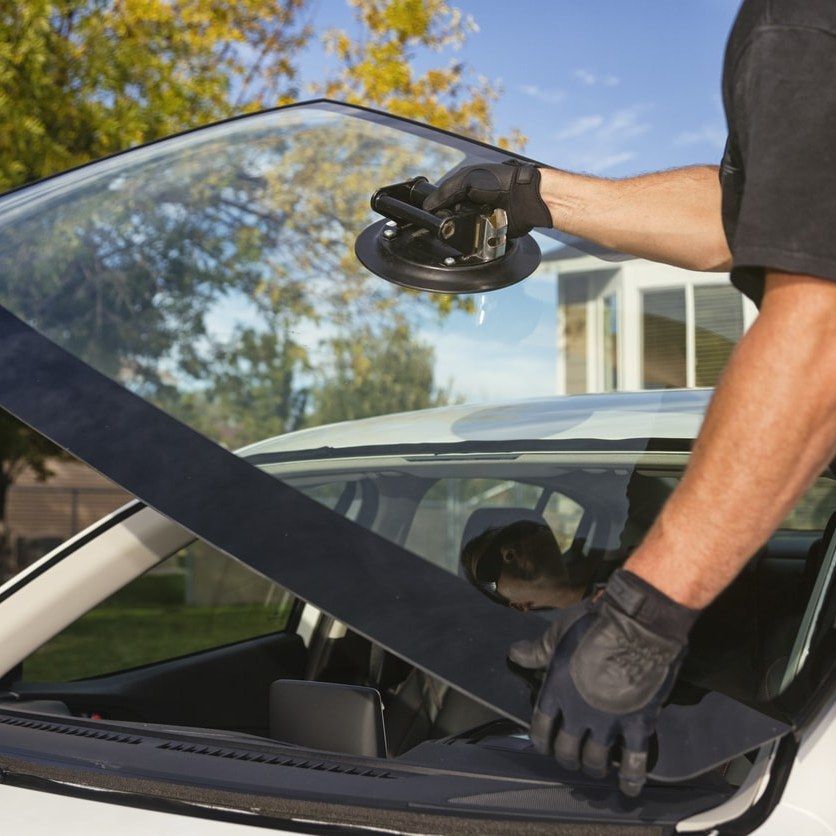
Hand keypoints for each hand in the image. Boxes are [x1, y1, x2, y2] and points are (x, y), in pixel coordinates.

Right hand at [423, 161, 551, 237]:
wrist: (525, 197)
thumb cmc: (500, 182)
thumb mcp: (467, 179)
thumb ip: (446, 191)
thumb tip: (428, 205)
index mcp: (467, 187)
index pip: (445, 199)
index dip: (436, 206)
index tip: (429, 214)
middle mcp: (474, 203)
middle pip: (452, 216)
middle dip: (448, 220)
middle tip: (444, 222)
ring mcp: (482, 218)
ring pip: (463, 230)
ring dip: (460, 231)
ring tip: (461, 228)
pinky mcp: (491, 232)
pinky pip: (477, 241)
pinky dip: (473, 240)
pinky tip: (472, 236)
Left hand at [508, 570, 699, 795]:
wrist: (636, 626)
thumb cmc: (593, 624)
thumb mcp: (558, 633)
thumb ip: (538, 649)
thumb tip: (515, 654)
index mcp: (556, 690)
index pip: (540, 727)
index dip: (541, 740)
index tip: (545, 745)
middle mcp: (577, 713)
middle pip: (567, 750)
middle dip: (567, 759)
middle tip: (572, 760)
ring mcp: (607, 722)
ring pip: (596, 760)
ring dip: (594, 768)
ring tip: (596, 768)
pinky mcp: (637, 724)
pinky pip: (634, 760)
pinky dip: (632, 778)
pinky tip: (630, 788)